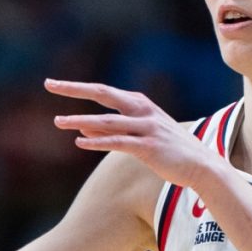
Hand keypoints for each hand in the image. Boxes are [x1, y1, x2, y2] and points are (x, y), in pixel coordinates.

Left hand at [45, 80, 223, 186]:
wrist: (202, 166)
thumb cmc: (170, 151)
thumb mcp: (140, 136)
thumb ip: (111, 130)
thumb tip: (81, 128)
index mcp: (141, 105)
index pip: (104, 91)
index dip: (78, 87)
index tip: (55, 84)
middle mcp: (143, 111)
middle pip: (104, 94)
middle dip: (75, 89)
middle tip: (49, 84)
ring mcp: (147, 128)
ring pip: (107, 121)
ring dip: (81, 120)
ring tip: (58, 121)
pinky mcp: (149, 147)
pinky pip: (119, 142)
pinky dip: (98, 141)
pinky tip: (80, 142)